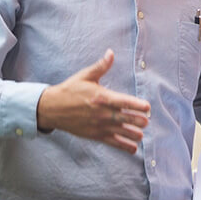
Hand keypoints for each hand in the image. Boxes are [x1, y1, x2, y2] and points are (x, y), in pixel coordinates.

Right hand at [36, 49, 150, 153]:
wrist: (52, 108)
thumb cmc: (70, 90)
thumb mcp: (85, 76)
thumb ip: (101, 66)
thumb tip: (111, 52)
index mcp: (102, 97)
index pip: (125, 102)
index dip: (139, 105)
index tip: (147, 107)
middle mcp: (103, 113)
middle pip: (128, 119)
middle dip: (141, 121)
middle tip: (146, 120)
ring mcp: (100, 126)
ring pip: (124, 133)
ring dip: (135, 134)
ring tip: (141, 132)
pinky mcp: (96, 136)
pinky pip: (114, 144)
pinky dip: (126, 146)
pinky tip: (134, 147)